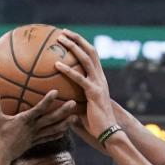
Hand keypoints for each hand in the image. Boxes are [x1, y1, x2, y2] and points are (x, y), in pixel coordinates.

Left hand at [54, 29, 117, 144]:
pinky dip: (68, 70)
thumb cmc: (94, 123)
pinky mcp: (94, 93)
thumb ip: (71, 99)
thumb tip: (55, 98)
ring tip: (60, 39)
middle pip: (90, 51)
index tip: (69, 37)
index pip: (92, 56)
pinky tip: (56, 65)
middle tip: (63, 32)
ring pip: (86, 59)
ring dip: (73, 47)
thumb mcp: (82, 107)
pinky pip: (79, 78)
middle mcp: (100, 78)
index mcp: (99, 79)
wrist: (108, 132)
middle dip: (77, 39)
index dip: (81, 44)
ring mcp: (98, 84)